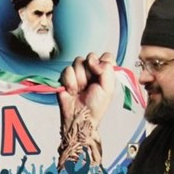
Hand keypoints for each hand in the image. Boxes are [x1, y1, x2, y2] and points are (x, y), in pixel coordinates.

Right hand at [57, 52, 115, 168]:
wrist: (80, 117)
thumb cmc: (95, 106)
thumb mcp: (108, 88)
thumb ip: (107, 69)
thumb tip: (94, 60)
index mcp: (104, 72)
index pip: (106, 56)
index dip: (103, 63)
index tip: (101, 73)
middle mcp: (91, 70)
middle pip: (90, 57)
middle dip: (90, 73)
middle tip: (90, 86)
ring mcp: (78, 72)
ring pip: (78, 62)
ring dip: (80, 79)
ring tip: (81, 90)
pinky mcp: (65, 77)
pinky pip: (67, 70)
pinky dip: (70, 82)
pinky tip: (72, 91)